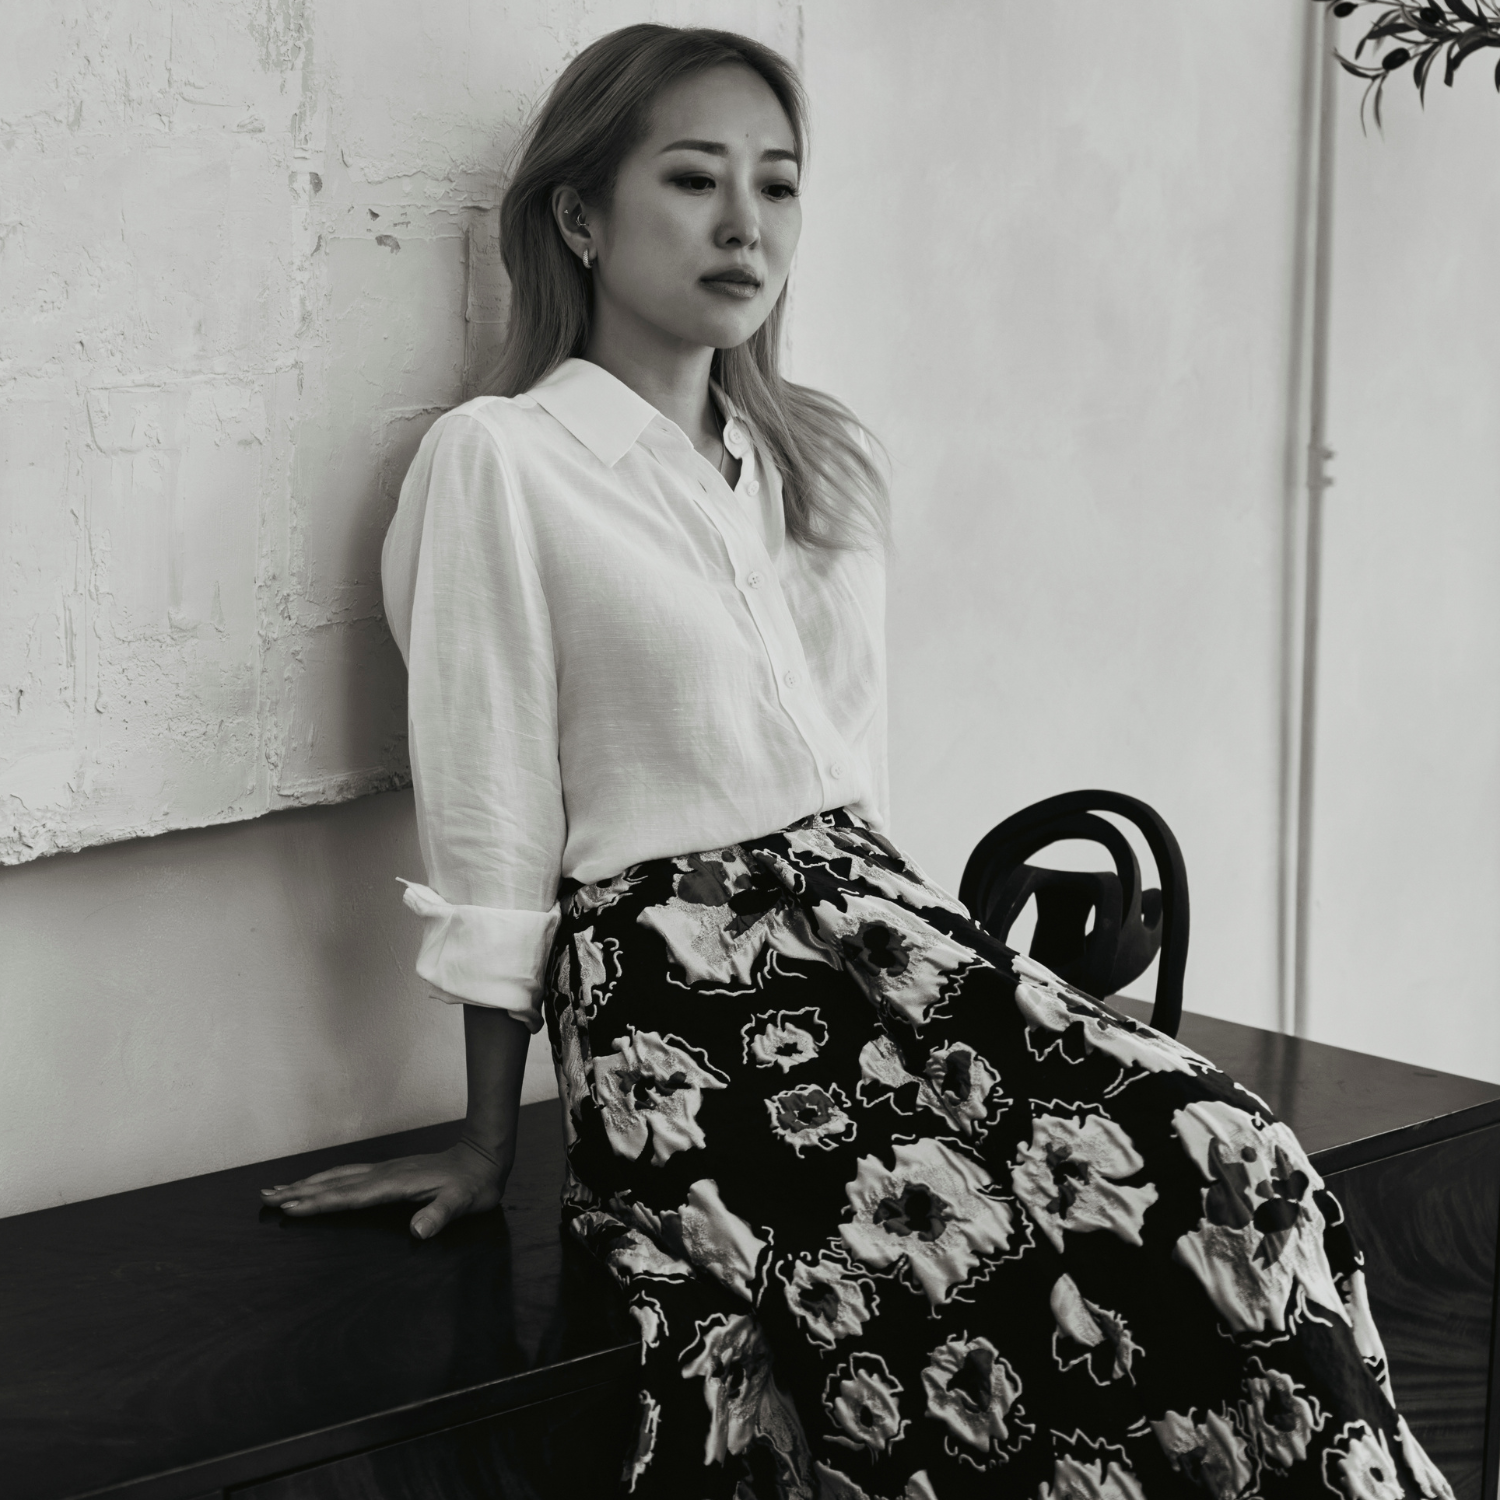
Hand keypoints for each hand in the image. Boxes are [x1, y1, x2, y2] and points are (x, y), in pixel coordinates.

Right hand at [259, 1139, 510, 1239]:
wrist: (484, 1157)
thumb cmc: (473, 1184)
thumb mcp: (463, 1202)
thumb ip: (440, 1215)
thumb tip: (418, 1231)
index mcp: (395, 1184)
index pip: (350, 1197)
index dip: (320, 1204)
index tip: (291, 1208)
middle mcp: (384, 1174)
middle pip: (334, 1184)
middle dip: (300, 1192)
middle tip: (266, 1197)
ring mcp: (385, 1170)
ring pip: (338, 1176)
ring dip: (308, 1183)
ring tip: (278, 1189)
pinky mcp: (389, 1171)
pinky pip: (348, 1175)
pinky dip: (326, 1179)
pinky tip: (318, 1183)